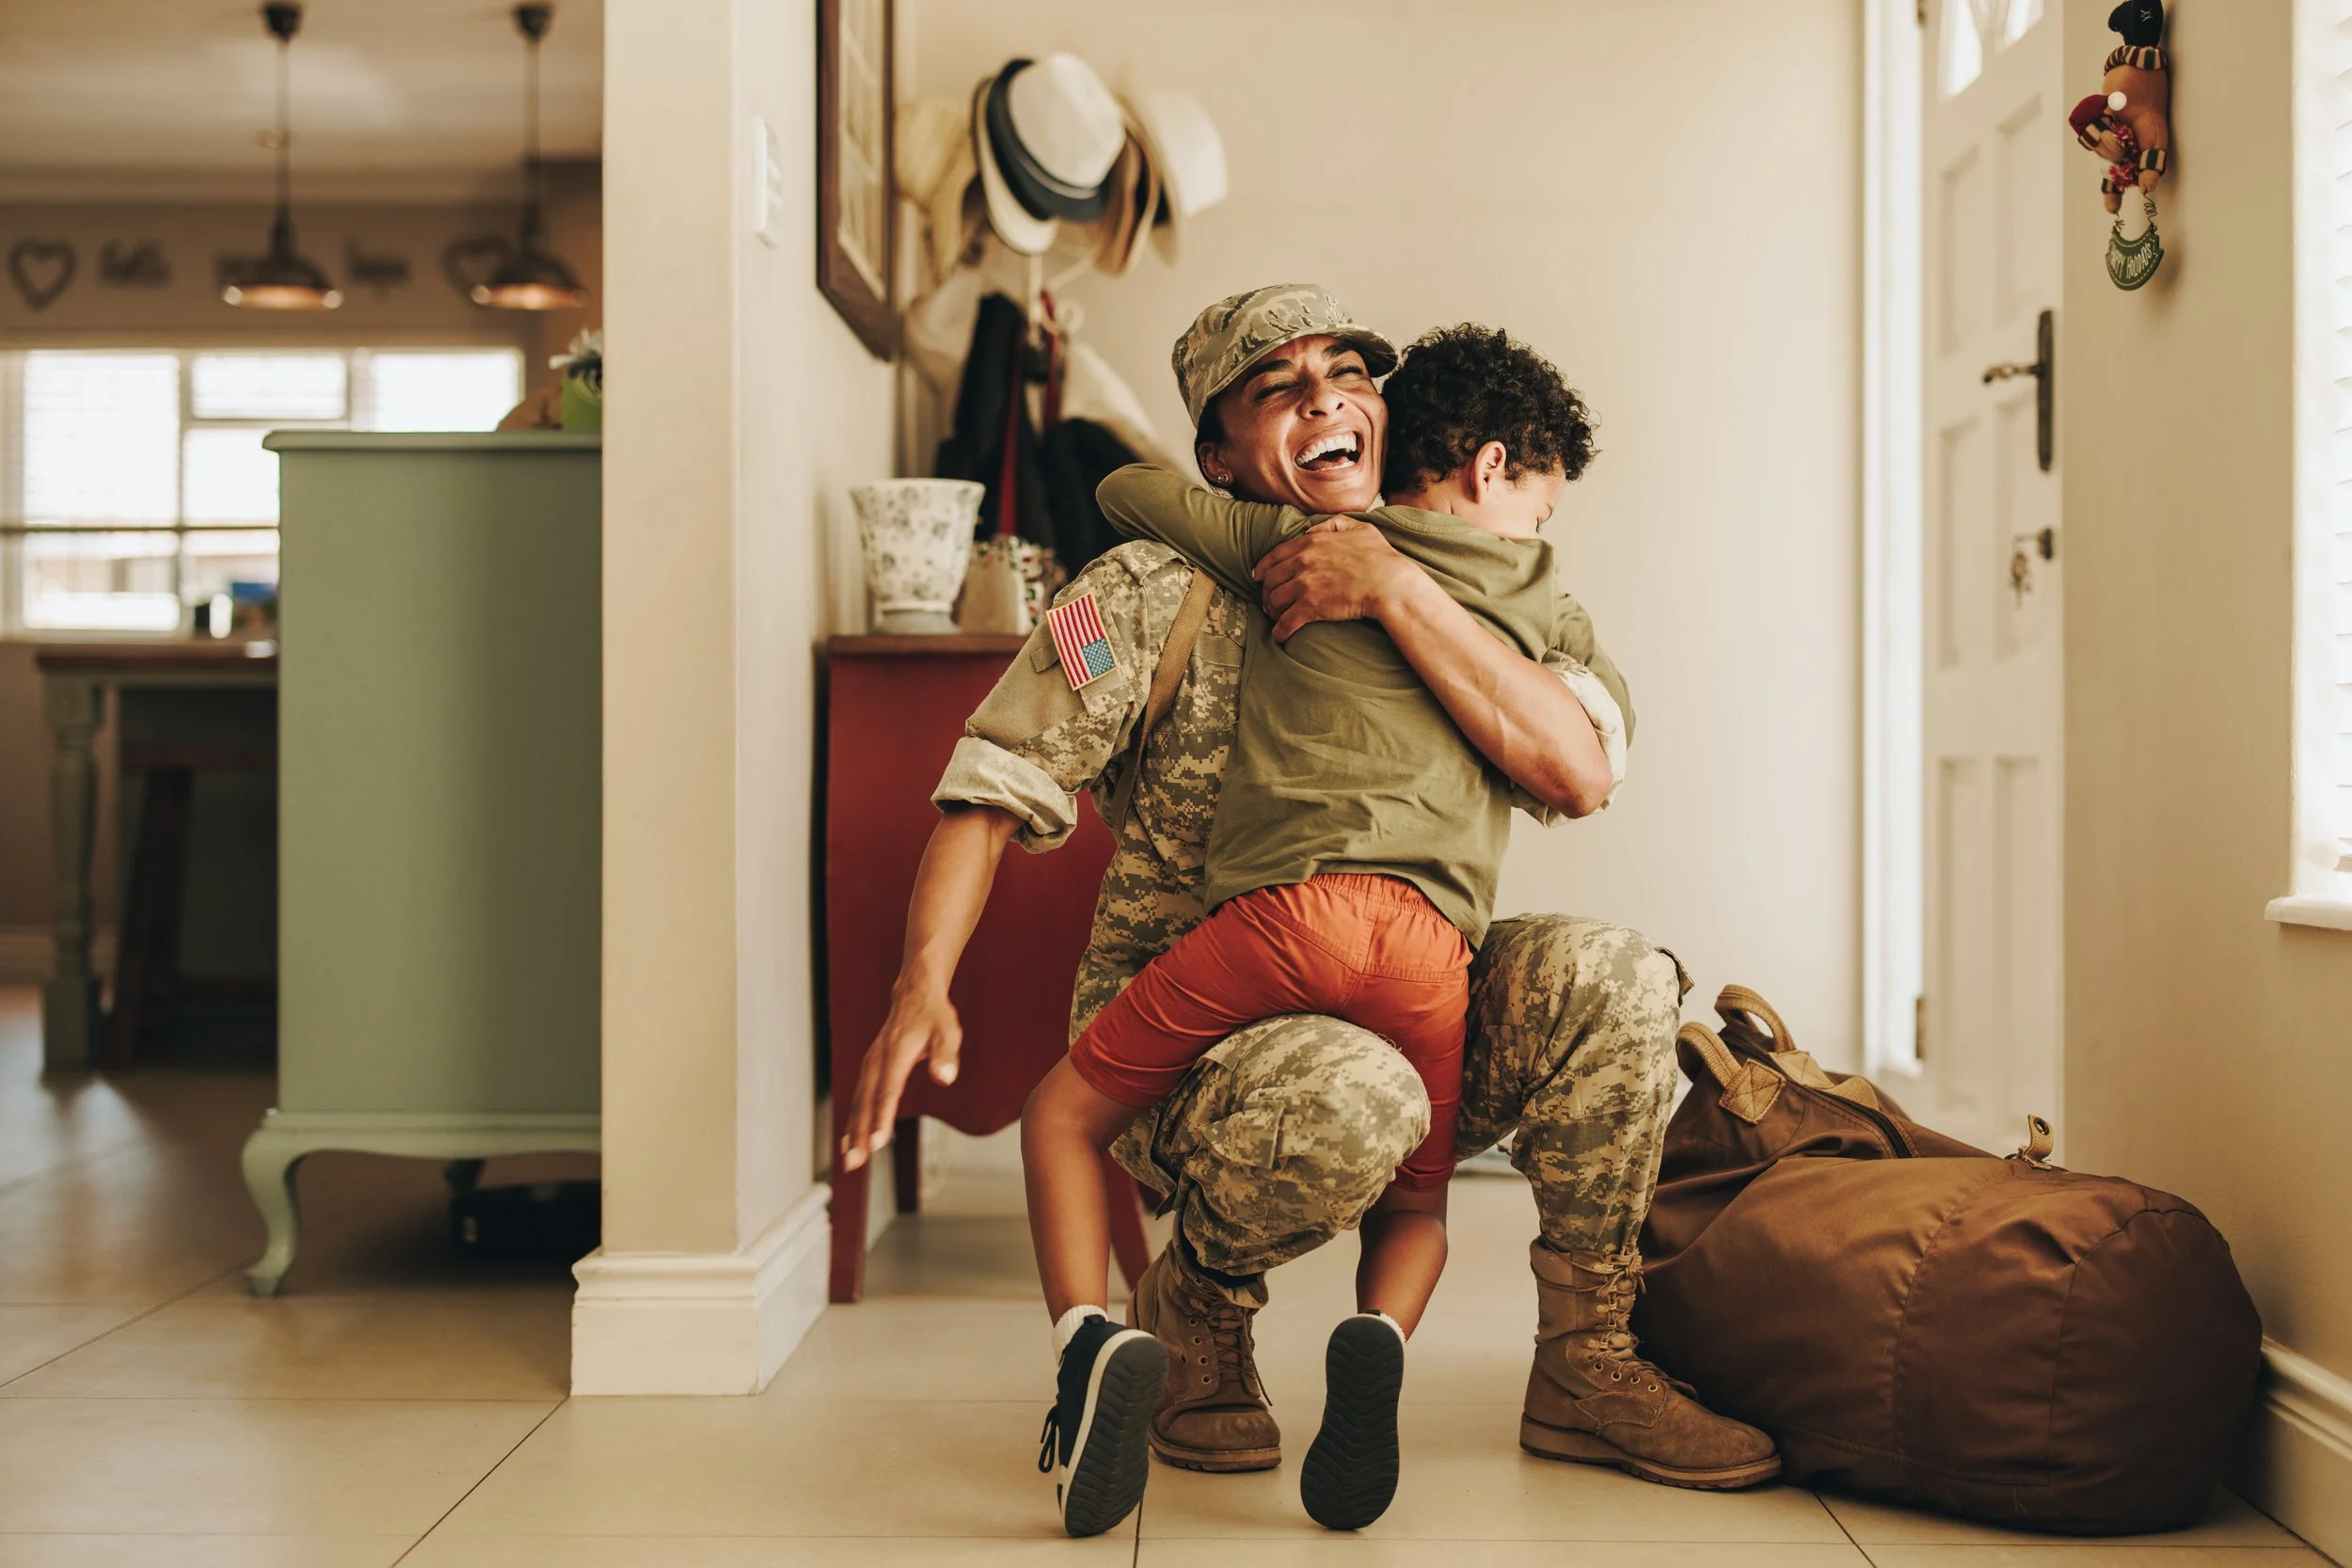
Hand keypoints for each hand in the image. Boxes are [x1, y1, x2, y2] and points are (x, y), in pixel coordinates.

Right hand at [839, 981, 963, 1170]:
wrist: (914, 994)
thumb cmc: (934, 1015)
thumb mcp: (948, 1031)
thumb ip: (946, 1055)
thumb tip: (945, 1078)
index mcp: (896, 1053)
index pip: (888, 1090)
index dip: (882, 1117)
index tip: (877, 1141)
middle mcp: (878, 1060)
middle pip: (867, 1101)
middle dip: (860, 1133)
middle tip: (856, 1163)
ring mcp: (871, 1064)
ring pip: (859, 1101)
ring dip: (853, 1131)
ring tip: (851, 1160)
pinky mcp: (870, 1069)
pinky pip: (860, 1097)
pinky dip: (854, 1119)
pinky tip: (851, 1140)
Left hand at [1253, 517, 1420, 641]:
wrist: (1389, 583)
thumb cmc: (1380, 557)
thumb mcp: (1359, 527)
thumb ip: (1334, 523)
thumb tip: (1313, 529)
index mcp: (1310, 543)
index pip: (1276, 555)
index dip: (1264, 567)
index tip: (1258, 576)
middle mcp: (1302, 562)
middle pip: (1270, 579)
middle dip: (1266, 592)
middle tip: (1269, 601)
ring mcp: (1304, 585)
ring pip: (1274, 600)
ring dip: (1272, 611)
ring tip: (1276, 617)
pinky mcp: (1311, 608)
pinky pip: (1286, 622)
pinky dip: (1279, 631)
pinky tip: (1280, 636)